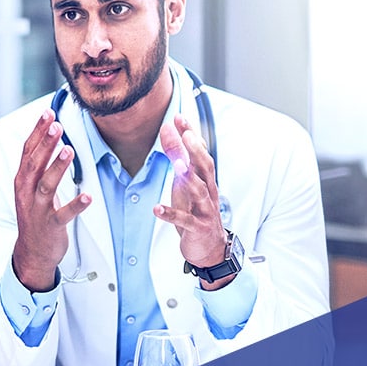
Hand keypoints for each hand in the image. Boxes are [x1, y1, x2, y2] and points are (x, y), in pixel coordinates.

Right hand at [11, 110, 90, 290]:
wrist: (32, 251)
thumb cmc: (36, 213)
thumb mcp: (31, 186)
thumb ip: (38, 163)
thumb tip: (48, 134)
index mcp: (22, 180)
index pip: (28, 150)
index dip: (37, 131)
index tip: (48, 112)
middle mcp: (26, 192)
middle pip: (34, 163)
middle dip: (45, 143)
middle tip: (57, 124)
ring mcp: (37, 209)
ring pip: (46, 185)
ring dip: (57, 167)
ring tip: (69, 150)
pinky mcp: (50, 225)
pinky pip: (63, 214)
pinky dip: (75, 205)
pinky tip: (87, 197)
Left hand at [154, 116, 228, 276]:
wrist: (210, 248)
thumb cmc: (197, 212)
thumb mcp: (189, 184)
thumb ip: (183, 160)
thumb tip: (175, 134)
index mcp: (205, 179)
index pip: (200, 152)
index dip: (191, 134)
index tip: (179, 117)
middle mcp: (208, 191)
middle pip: (204, 167)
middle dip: (195, 149)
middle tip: (185, 134)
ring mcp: (204, 209)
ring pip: (199, 190)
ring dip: (188, 177)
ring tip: (176, 165)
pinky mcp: (197, 228)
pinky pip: (184, 220)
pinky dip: (170, 214)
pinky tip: (156, 209)